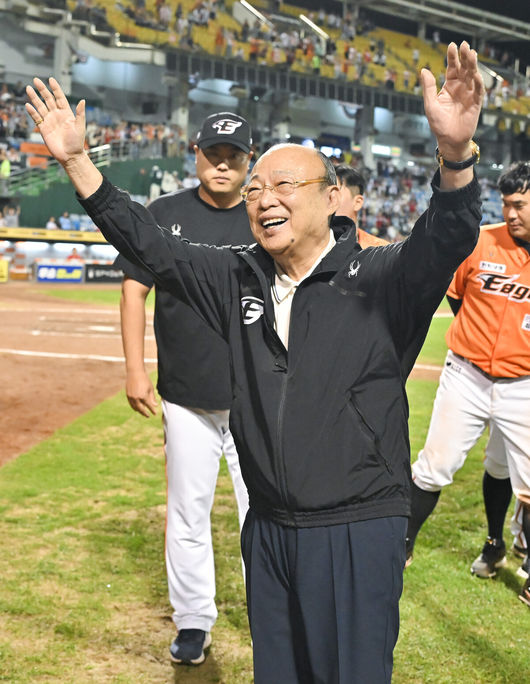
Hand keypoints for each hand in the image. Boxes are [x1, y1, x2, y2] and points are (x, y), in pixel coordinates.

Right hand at [25, 77, 85, 166]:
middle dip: (42, 90)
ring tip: (29, 88)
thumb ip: (80, 114)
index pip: (60, 98)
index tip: (51, 80)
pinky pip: (36, 118)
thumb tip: (83, 101)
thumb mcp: (80, 126)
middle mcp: (57, 115)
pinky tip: (28, 105)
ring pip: (40, 106)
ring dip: (34, 98)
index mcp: (66, 113)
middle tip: (36, 80)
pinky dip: (32, 112)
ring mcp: (49, 121)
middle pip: (48, 99)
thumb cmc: (77, 142)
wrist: (70, 156)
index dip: (55, 89)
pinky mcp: (43, 128)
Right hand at [126, 370, 157, 417]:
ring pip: (135, 407)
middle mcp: (136, 398)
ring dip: (139, 411)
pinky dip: (134, 407)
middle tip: (148, 416)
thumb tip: (155, 405)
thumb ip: (152, 398)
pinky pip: (131, 404)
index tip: (155, 414)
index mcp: (143, 396)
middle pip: (141, 409)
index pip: (149, 406)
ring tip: (142, 412)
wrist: (135, 373)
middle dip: (145, 413)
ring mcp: (131, 397)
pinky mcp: (128, 395)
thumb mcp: (150, 388)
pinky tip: (136, 408)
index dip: (152, 410)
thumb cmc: (144, 379)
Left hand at [422, 42, 483, 158]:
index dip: (452, 57)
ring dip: (472, 65)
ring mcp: (469, 94)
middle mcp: (460, 87)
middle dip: (464, 57)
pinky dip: (477, 82)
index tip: (452, 45)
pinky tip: (475, 74)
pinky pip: (478, 90)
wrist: (449, 140)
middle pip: (464, 68)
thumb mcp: (430, 105)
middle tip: (464, 45)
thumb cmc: (438, 124)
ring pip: (472, 76)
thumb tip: (423, 70)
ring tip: (471, 53)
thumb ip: (428, 88)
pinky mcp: (476, 103)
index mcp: (449, 86)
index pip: (452, 68)